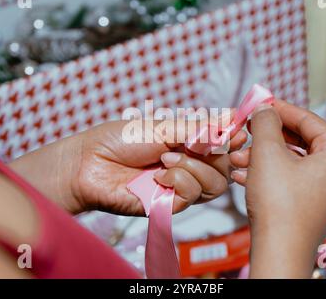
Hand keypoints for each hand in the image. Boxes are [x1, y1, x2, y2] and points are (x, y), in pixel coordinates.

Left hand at [10, 117, 246, 214]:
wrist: (89, 162)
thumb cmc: (119, 140)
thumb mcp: (162, 128)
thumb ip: (197, 129)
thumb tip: (229, 120)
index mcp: (187, 146)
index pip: (223, 146)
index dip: (233, 140)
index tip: (236, 133)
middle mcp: (188, 168)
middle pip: (226, 168)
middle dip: (214, 155)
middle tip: (189, 146)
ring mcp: (180, 189)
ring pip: (215, 185)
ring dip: (193, 168)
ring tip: (165, 160)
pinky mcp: (170, 206)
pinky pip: (193, 196)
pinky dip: (179, 182)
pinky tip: (158, 176)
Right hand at [230, 100, 325, 277]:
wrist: (278, 250)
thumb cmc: (278, 202)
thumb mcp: (267, 153)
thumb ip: (265, 122)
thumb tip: (264, 109)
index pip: (307, 119)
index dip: (279, 108)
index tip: (258, 103)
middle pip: (298, 139)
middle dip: (265, 137)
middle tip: (245, 129)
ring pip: (289, 160)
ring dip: (260, 156)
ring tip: (235, 158)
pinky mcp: (311, 201)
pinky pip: (288, 177)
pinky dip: (265, 173)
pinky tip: (240, 175)